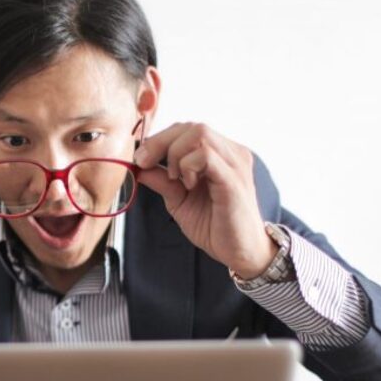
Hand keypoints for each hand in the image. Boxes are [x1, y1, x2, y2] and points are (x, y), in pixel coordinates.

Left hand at [133, 122, 275, 278]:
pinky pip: (207, 156)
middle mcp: (231, 152)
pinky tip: (187, 184)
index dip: (160, 139)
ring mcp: (235, 163)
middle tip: (144, 163)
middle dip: (160, 142)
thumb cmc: (215, 226)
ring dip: (175, 153)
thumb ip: (163, 181)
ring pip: (200, 133)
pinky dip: (188, 166)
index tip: (140, 159)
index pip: (187, 129)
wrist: (241, 253)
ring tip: (174, 178)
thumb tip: (139, 167)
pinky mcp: (234, 179)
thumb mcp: (179, 201)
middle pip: (192, 126)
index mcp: (220, 154)